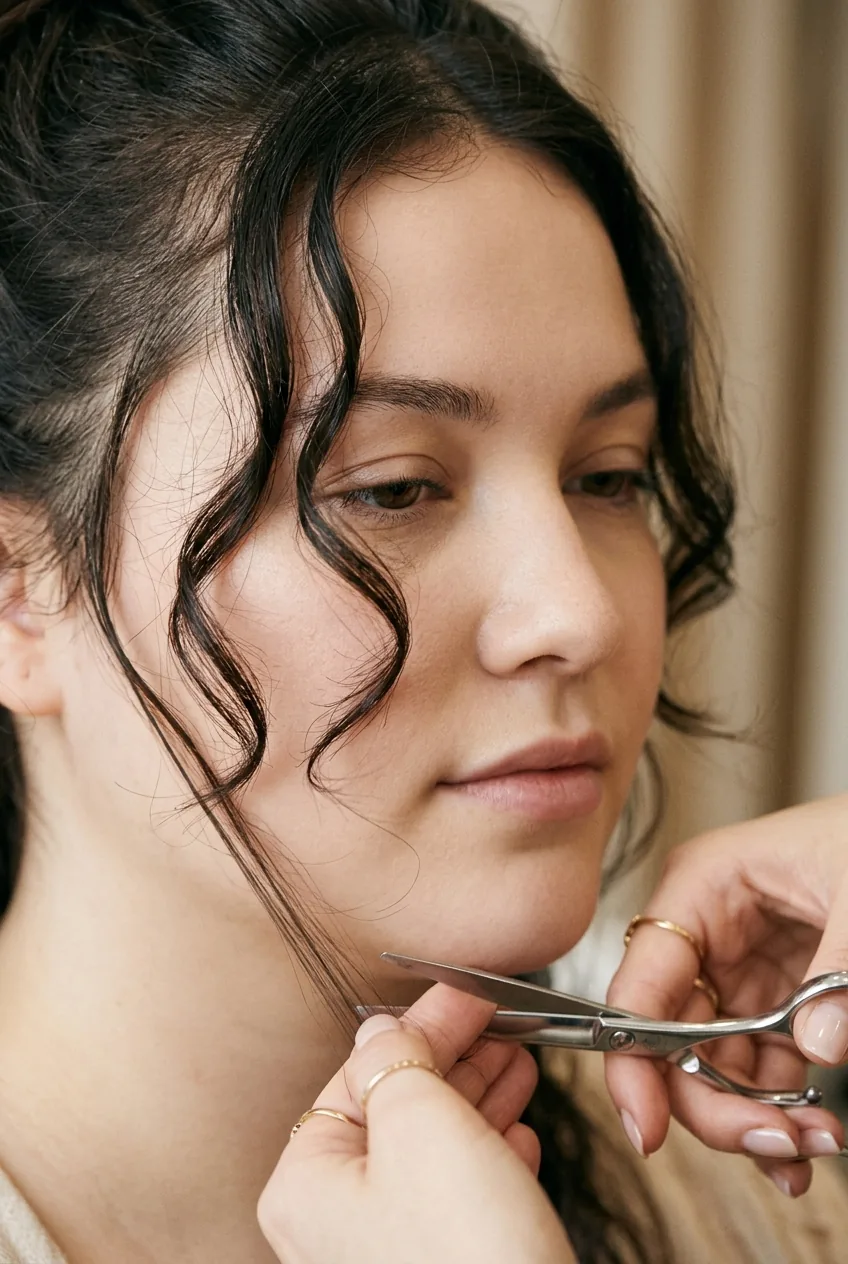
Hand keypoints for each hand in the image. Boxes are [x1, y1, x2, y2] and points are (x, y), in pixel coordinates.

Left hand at [258, 983, 574, 1263]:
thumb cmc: (467, 1257)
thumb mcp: (422, 1124)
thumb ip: (395, 1060)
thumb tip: (379, 1027)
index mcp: (307, 1183)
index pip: (361, 1069)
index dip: (423, 1022)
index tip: (469, 994)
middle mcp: (334, 1223)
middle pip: (396, 1107)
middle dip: (457, 1061)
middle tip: (501, 1026)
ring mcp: (385, 1252)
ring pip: (432, 1150)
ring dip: (479, 1100)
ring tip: (519, 1066)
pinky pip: (457, 1196)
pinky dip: (489, 1155)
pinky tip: (519, 1135)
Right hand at [605, 794, 847, 1198]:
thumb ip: (837, 966)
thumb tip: (819, 1043)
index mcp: (702, 887)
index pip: (641, 983)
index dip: (632, 1059)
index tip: (643, 1126)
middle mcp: (707, 935)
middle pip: (673, 1040)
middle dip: (715, 1104)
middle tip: (774, 1143)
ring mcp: (742, 971)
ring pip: (716, 1066)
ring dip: (755, 1118)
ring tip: (812, 1143)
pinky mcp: (779, 999)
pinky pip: (761, 1067)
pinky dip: (780, 1109)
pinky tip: (807, 1136)